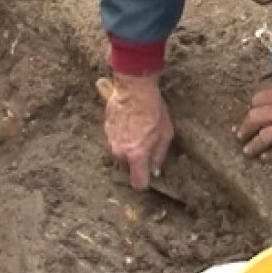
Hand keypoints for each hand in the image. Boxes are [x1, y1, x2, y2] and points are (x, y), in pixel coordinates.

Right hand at [104, 72, 174, 189]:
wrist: (134, 89)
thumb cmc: (153, 110)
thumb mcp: (165, 134)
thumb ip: (159, 156)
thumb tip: (155, 170)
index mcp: (136, 155)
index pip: (138, 183)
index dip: (144, 182)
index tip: (149, 177)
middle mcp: (120, 152)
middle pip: (127, 169)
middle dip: (137, 164)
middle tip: (147, 149)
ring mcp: (111, 141)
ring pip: (120, 156)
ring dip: (129, 150)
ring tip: (140, 134)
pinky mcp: (106, 131)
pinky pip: (115, 142)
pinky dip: (122, 139)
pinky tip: (132, 126)